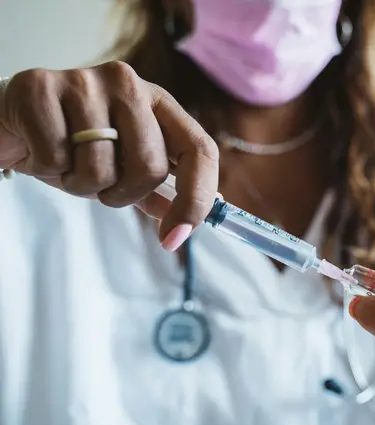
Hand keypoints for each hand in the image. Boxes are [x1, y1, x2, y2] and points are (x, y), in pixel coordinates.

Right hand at [0, 62, 218, 249]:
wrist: (10, 122)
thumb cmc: (73, 145)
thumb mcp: (121, 169)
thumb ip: (157, 190)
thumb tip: (189, 222)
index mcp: (159, 103)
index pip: (200, 150)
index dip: (195, 200)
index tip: (174, 238)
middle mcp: (129, 84)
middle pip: (150, 167)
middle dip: (122, 194)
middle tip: (99, 183)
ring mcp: (87, 81)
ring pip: (101, 168)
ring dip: (80, 185)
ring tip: (66, 163)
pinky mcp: (42, 86)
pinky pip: (56, 158)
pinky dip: (47, 170)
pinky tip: (39, 150)